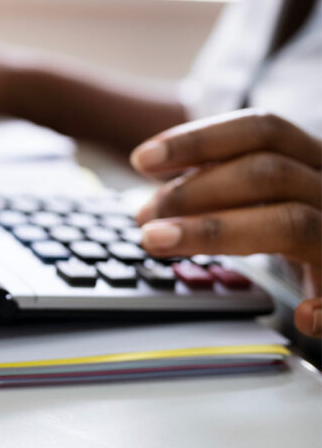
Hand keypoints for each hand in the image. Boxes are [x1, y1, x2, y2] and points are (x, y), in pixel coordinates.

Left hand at [130, 109, 321, 335]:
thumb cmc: (299, 227)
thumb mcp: (264, 198)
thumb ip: (218, 190)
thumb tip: (149, 208)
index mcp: (312, 160)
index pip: (261, 129)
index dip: (198, 140)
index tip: (142, 160)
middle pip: (268, 173)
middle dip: (193, 192)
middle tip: (143, 217)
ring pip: (292, 222)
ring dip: (214, 232)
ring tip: (158, 242)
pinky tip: (301, 317)